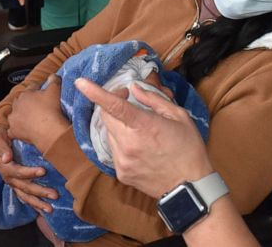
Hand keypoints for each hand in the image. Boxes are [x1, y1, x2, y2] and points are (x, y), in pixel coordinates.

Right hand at [0, 126, 58, 212]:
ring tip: (50, 209)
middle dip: (40, 192)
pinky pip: (26, 198)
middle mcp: (10, 179)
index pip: (18, 172)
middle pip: (25, 187)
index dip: (30, 173)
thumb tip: (6, 158)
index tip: (43, 171)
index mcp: (6, 167)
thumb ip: (2, 148)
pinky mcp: (18, 186)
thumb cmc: (0, 140)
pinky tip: (44, 210)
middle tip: (54, 194)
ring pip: (26, 196)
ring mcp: (14, 184)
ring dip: (38, 203)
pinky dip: (35, 205)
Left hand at [7, 75, 69, 151]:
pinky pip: (12, 130)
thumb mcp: (55, 90)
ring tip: (29, 118)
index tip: (43, 90)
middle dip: (27, 101)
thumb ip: (53, 80)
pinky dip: (16, 130)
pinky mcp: (14, 132)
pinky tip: (21, 131)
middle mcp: (17, 105)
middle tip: (37, 105)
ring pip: (14, 114)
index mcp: (26, 94)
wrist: (49, 131)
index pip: (32, 87)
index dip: (39, 87)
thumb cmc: (51, 110)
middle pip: (21, 100)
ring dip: (20, 115)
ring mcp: (14, 119)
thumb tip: (52, 76)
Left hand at [76, 78, 212, 198]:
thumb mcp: (179, 117)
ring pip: (109, 133)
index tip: (80, 82)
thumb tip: (134, 88)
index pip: (114, 106)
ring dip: (118, 125)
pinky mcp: (121, 173)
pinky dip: (122, 143)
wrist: (190, 188)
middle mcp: (128, 144)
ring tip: (138, 128)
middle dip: (112, 105)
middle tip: (127, 100)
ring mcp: (122, 161)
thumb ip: (153, 100)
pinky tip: (139, 147)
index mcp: (144, 126)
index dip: (95, 92)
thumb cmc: (188, 148)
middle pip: (106, 117)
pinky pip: (115, 150)